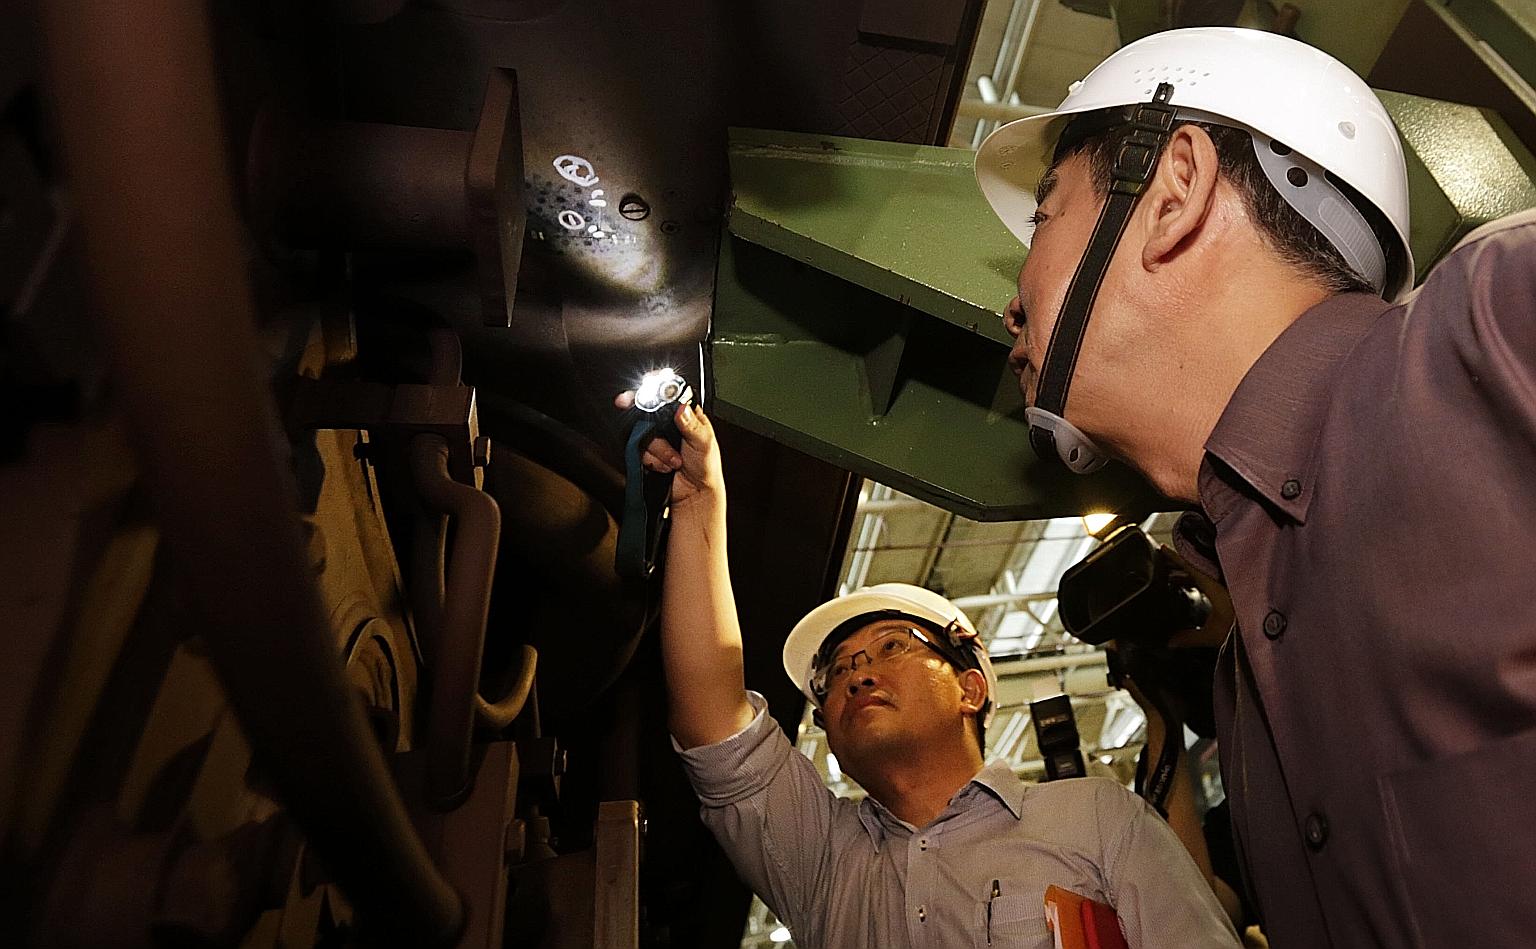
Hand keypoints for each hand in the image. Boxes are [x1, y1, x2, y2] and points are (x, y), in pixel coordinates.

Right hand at [613, 391, 722, 508]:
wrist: (695, 496)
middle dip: (651, 429)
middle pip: (648, 412)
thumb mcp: (704, 443)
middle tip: (660, 439)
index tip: (641, 395)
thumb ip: (693, 425)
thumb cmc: (706, 467)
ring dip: (657, 451)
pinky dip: (651, 460)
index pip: (667, 396)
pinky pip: (638, 451)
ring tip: (674, 461)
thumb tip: (682, 408)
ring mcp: (657, 438)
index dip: (652, 392)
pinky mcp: (647, 453)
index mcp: (686, 414)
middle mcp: (669, 423)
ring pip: (642, 433)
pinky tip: (664, 467)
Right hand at [1161, 544, 1234, 649]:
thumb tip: (1171, 642)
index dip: (1174, 557)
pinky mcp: (1230, 591)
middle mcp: (1219, 581)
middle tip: (1161, 564)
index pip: (1189, 566)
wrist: (1265, 631)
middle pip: (1194, 568)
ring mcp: (1225, 585)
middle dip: (1177, 566)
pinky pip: (1209, 581)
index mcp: (1213, 585)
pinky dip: (1196, 582)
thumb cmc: (1243, 629)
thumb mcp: (1212, 634)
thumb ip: (1189, 637)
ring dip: (1186, 575)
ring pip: (1202, 575)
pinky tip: (1191, 589)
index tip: (1162, 548)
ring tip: (1171, 579)